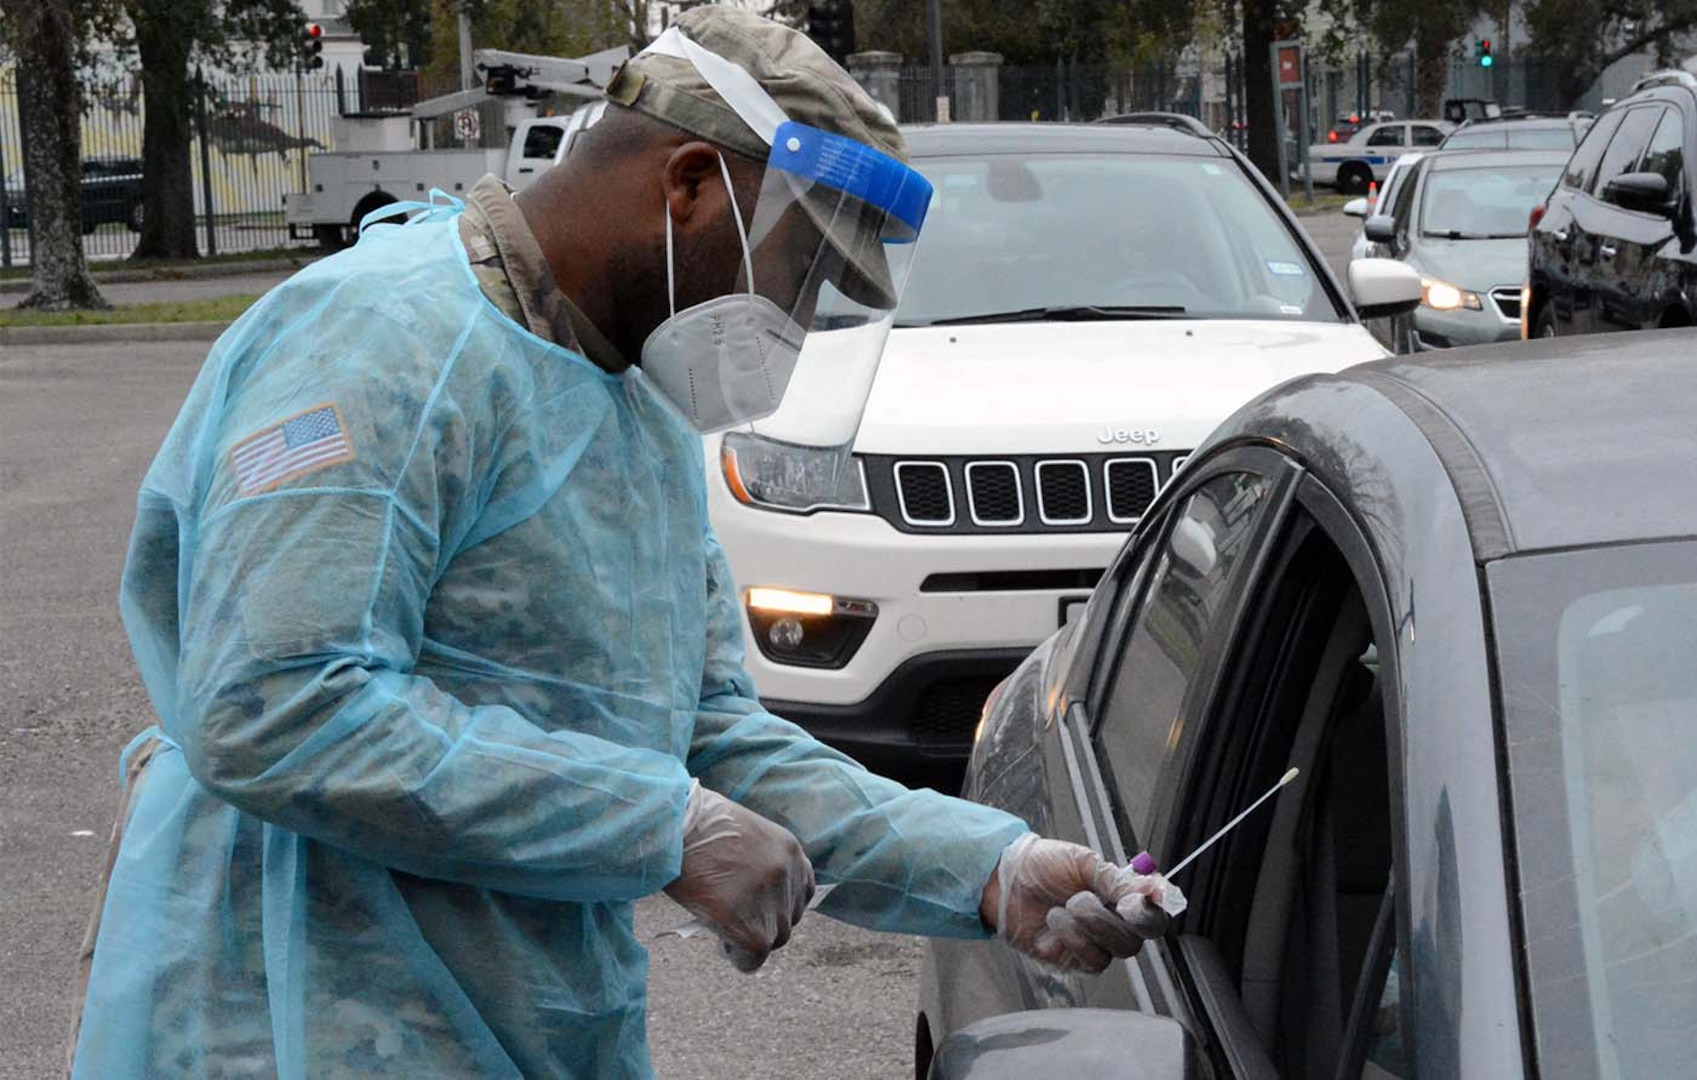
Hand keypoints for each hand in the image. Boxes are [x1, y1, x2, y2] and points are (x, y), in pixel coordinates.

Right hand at [663, 782, 814, 971]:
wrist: (667, 826)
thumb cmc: (691, 825)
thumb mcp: (739, 833)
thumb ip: (758, 862)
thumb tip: (754, 897)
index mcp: (788, 849)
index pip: (802, 892)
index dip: (779, 905)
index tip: (757, 909)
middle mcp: (787, 874)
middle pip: (787, 919)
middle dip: (762, 924)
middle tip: (733, 919)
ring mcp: (769, 899)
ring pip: (772, 941)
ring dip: (749, 940)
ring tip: (722, 927)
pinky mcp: (744, 924)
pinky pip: (753, 957)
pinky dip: (739, 958)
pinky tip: (720, 944)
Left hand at [982, 833, 1169, 972]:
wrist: (1004, 879)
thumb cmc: (1042, 866)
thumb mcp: (1083, 862)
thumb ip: (1119, 880)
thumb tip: (1154, 889)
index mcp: (1120, 898)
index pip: (1153, 917)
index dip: (1151, 913)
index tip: (1134, 903)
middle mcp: (1112, 924)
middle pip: (1137, 939)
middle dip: (1108, 918)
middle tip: (1083, 897)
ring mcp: (1094, 945)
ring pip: (1116, 952)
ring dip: (1089, 926)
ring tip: (1064, 905)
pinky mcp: (1073, 961)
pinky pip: (1090, 961)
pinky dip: (1072, 939)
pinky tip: (1053, 920)